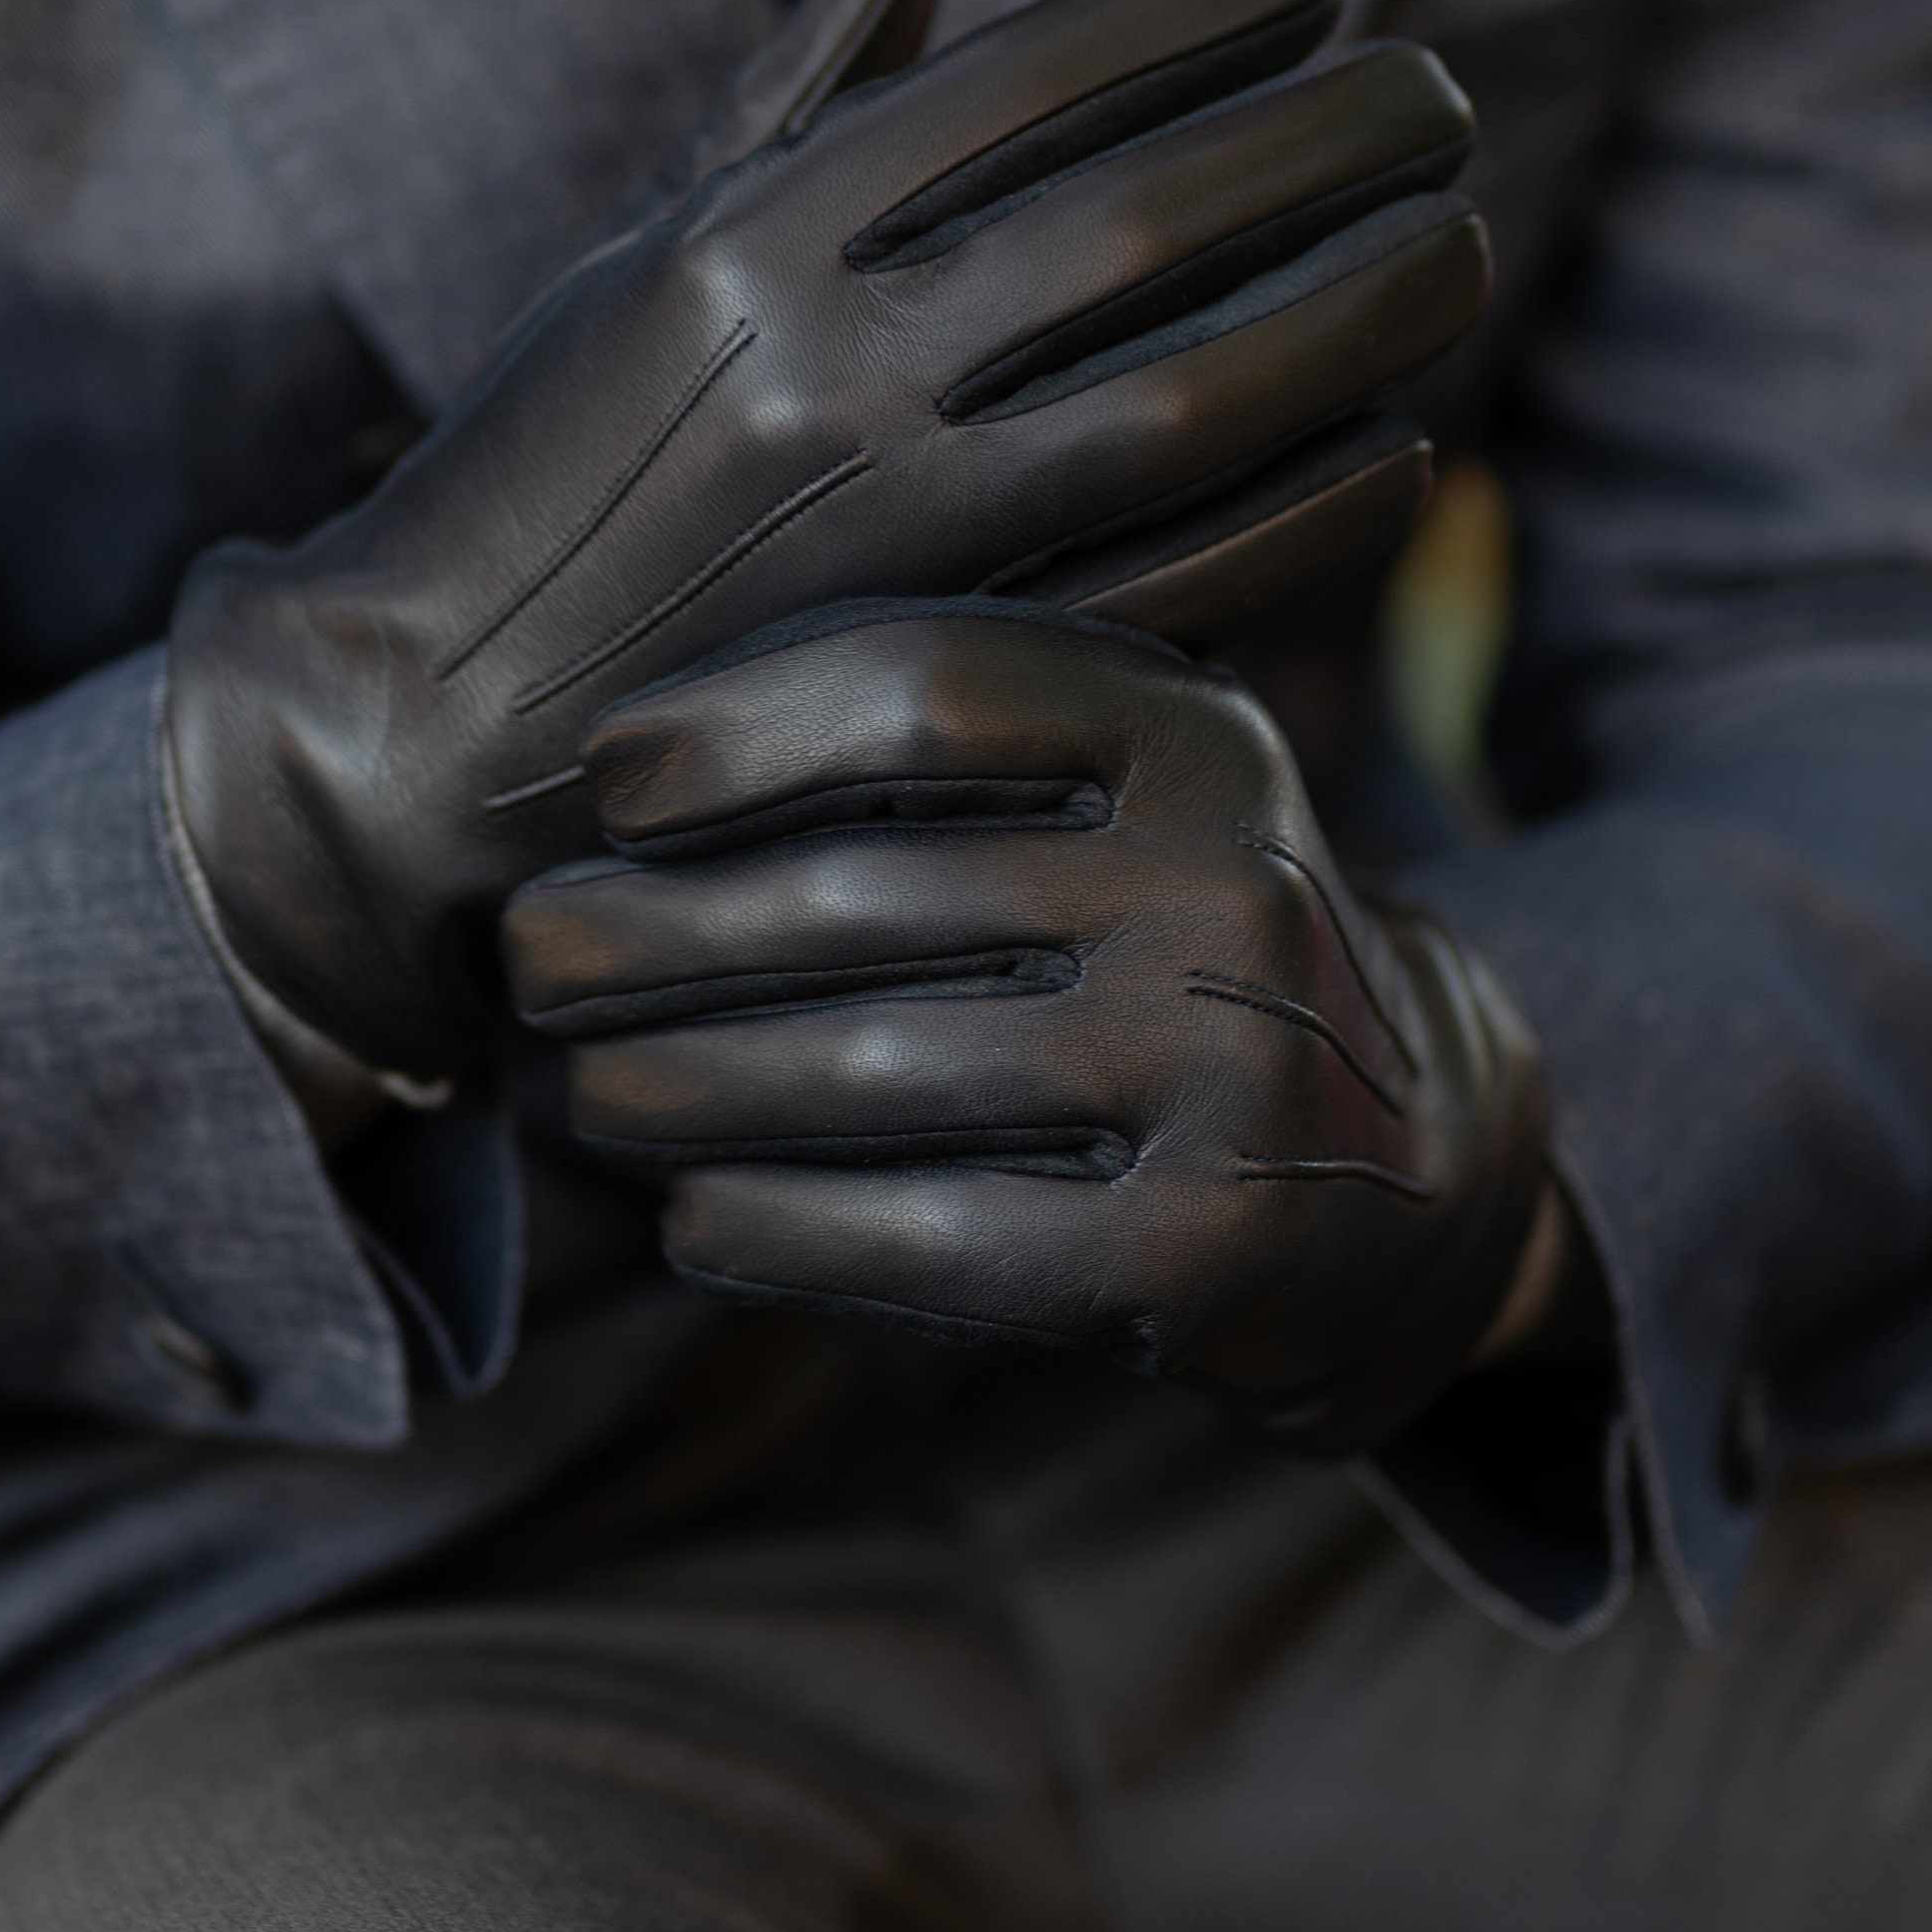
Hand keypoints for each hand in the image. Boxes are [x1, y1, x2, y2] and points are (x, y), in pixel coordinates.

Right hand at [166, 0, 1490, 1077]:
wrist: (421, 727)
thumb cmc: (542, 463)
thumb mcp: (637, 248)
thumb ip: (799, 83)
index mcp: (750, 234)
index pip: (1024, 71)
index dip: (1196, 5)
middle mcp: (824, 365)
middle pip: (1138, 218)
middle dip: (1322, 141)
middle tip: (1434, 98)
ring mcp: (887, 531)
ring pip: (1185, 391)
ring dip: (1354, 310)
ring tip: (1455, 250)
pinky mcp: (932, 676)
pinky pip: (1168, 581)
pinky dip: (1305, 510)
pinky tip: (1398, 447)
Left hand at [502, 603, 1550, 1452]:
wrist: (1399, 1159)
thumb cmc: (1165, 942)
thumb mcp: (1120, 795)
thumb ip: (941, 746)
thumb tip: (611, 767)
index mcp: (1194, 728)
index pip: (925, 681)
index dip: (734, 726)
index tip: (609, 782)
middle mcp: (1228, 881)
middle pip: (861, 893)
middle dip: (649, 931)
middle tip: (533, 958)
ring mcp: (1229, 1071)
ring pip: (869, 1076)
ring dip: (676, 1088)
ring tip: (586, 1092)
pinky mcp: (1202, 1250)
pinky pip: (925, 1239)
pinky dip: (774, 1228)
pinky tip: (695, 1219)